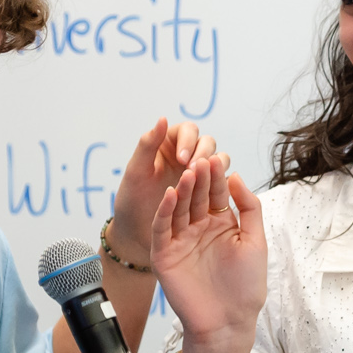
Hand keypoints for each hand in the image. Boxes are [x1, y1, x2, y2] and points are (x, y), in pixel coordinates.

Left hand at [110, 118, 221, 266]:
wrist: (135, 234)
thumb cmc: (131, 202)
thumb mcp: (135, 172)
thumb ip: (147, 145)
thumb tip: (163, 118)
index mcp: (169, 145)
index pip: (188, 131)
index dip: (188, 141)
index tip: (182, 159)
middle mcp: (187, 156)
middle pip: (207, 143)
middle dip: (203, 155)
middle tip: (194, 172)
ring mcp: (200, 175)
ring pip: (219, 161)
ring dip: (215, 168)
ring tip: (204, 183)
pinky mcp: (209, 193)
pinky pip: (221, 184)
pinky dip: (221, 185)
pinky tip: (213, 195)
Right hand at [153, 156, 265, 352]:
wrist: (228, 322)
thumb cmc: (246, 286)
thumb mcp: (254, 241)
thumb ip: (248, 208)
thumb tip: (236, 176)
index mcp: (220, 224)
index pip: (215, 194)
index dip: (216, 178)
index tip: (217, 159)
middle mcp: (198, 228)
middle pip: (195, 197)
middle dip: (198, 179)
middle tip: (199, 159)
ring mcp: (179, 240)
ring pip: (177, 209)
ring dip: (181, 190)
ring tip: (187, 173)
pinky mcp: (163, 254)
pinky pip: (161, 228)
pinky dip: (164, 211)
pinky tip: (170, 195)